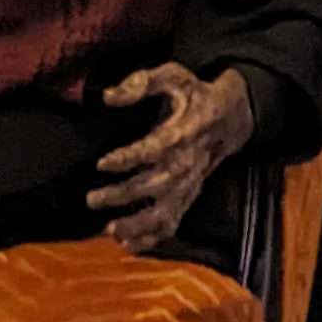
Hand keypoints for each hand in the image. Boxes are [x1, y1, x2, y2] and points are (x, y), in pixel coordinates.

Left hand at [92, 63, 252, 251]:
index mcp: (180, 133)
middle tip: (92, 199)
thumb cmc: (194, 96)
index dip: (127, 158)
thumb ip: (141, 83)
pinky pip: (172, 224)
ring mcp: (188, 185)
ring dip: (137, 225)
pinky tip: (127, 245)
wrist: (228, 118)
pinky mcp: (188, 197)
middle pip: (153, 186)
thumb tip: (108, 96)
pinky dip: (151, 239)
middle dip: (122, 195)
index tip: (102, 163)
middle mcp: (185, 164)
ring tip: (110, 230)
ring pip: (163, 213)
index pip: (152, 149)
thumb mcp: (173, 77)